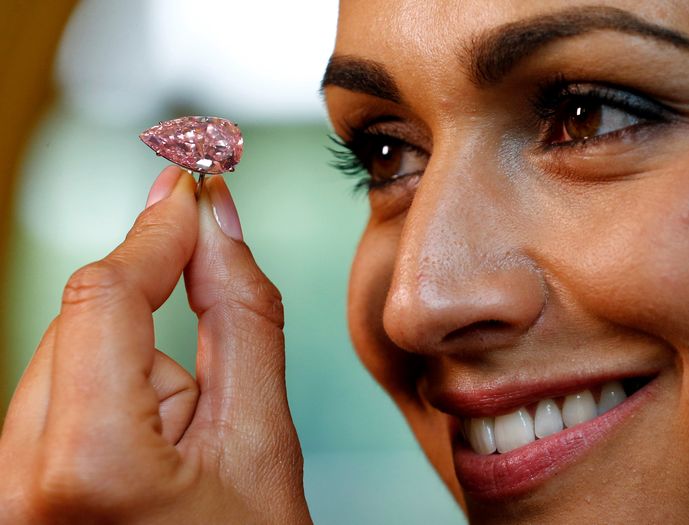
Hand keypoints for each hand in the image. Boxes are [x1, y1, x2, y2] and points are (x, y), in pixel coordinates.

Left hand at [0, 167, 310, 523]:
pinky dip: (106, 401)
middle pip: (82, 326)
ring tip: (181, 448)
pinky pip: (50, 402)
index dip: (155, 232)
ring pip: (64, 362)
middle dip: (154, 323)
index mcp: (87, 469)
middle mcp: (10, 485)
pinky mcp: (4, 489)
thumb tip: (219, 226)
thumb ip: (242, 319)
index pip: (105, 299)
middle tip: (212, 378)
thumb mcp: (262, 441)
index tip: (188, 185)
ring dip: (132, 375)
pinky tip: (145, 455)